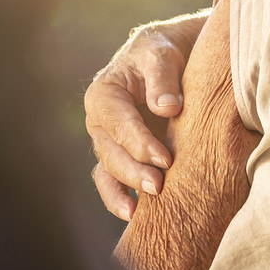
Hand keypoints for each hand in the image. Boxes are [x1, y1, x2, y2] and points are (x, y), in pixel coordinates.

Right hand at [85, 12, 207, 219]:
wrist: (169, 57)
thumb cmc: (162, 53)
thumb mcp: (162, 55)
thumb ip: (163, 78)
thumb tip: (168, 108)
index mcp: (104, 96)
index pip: (119, 123)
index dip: (140, 143)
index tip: (166, 159)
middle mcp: (100, 123)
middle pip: (111, 153)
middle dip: (134, 172)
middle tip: (159, 186)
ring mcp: (108, 142)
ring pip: (110, 171)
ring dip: (126, 190)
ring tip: (144, 211)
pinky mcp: (121, 156)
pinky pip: (113, 182)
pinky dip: (120, 199)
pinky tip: (138, 217)